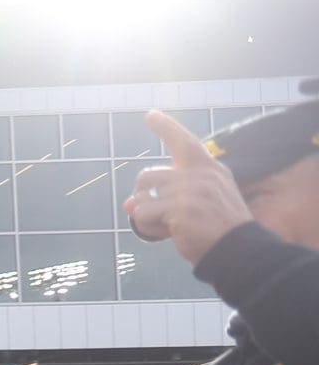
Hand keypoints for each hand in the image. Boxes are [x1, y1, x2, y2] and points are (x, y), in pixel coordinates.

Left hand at [124, 111, 254, 263]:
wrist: (237, 250)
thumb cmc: (216, 230)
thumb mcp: (192, 207)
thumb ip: (163, 199)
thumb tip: (128, 204)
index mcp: (209, 169)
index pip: (185, 142)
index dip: (166, 128)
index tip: (150, 115)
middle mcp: (200, 174)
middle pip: (146, 177)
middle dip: (143, 198)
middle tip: (163, 217)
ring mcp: (190, 190)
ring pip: (141, 199)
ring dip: (146, 216)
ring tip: (168, 226)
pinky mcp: (180, 208)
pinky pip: (143, 216)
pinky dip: (148, 228)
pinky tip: (169, 234)